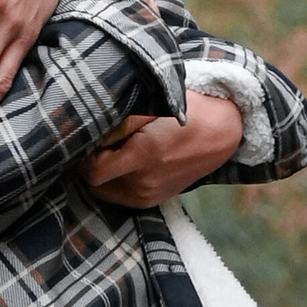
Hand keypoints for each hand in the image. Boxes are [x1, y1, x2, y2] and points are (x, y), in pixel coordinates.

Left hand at [80, 91, 244, 205]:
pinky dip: (114, 181)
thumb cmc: (188, 112)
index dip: (85, 154)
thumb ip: (118, 122)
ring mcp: (149, 195)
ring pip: (104, 190)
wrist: (222, 133)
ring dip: (102, 172)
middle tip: (96, 143)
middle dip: (90, 163)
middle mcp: (145, 182)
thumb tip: (89, 134)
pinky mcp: (153, 200)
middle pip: (95, 182)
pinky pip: (120, 196)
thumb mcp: (152, 106)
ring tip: (112, 151)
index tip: (87, 138)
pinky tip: (123, 162)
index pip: (92, 169)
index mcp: (144, 156)